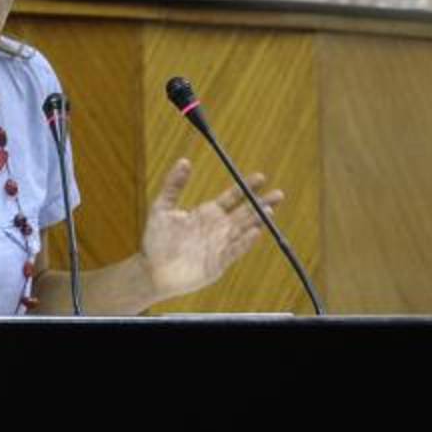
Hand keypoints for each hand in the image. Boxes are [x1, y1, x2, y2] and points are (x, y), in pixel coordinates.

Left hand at [139, 159, 282, 301]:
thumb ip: (173, 185)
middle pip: (245, 213)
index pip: (233, 197)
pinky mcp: (218, 263)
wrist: (152, 270)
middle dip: (262, 203)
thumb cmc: (156, 240)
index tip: (260, 177)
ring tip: (270, 211)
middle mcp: (218, 228)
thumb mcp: (162, 207)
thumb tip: (185, 161)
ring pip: (244, 231)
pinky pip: (235, 251)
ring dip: (258, 222)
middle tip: (279, 193)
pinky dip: (245, 242)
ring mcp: (220, 246)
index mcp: (207, 213)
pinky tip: (255, 232)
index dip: (246, 187)